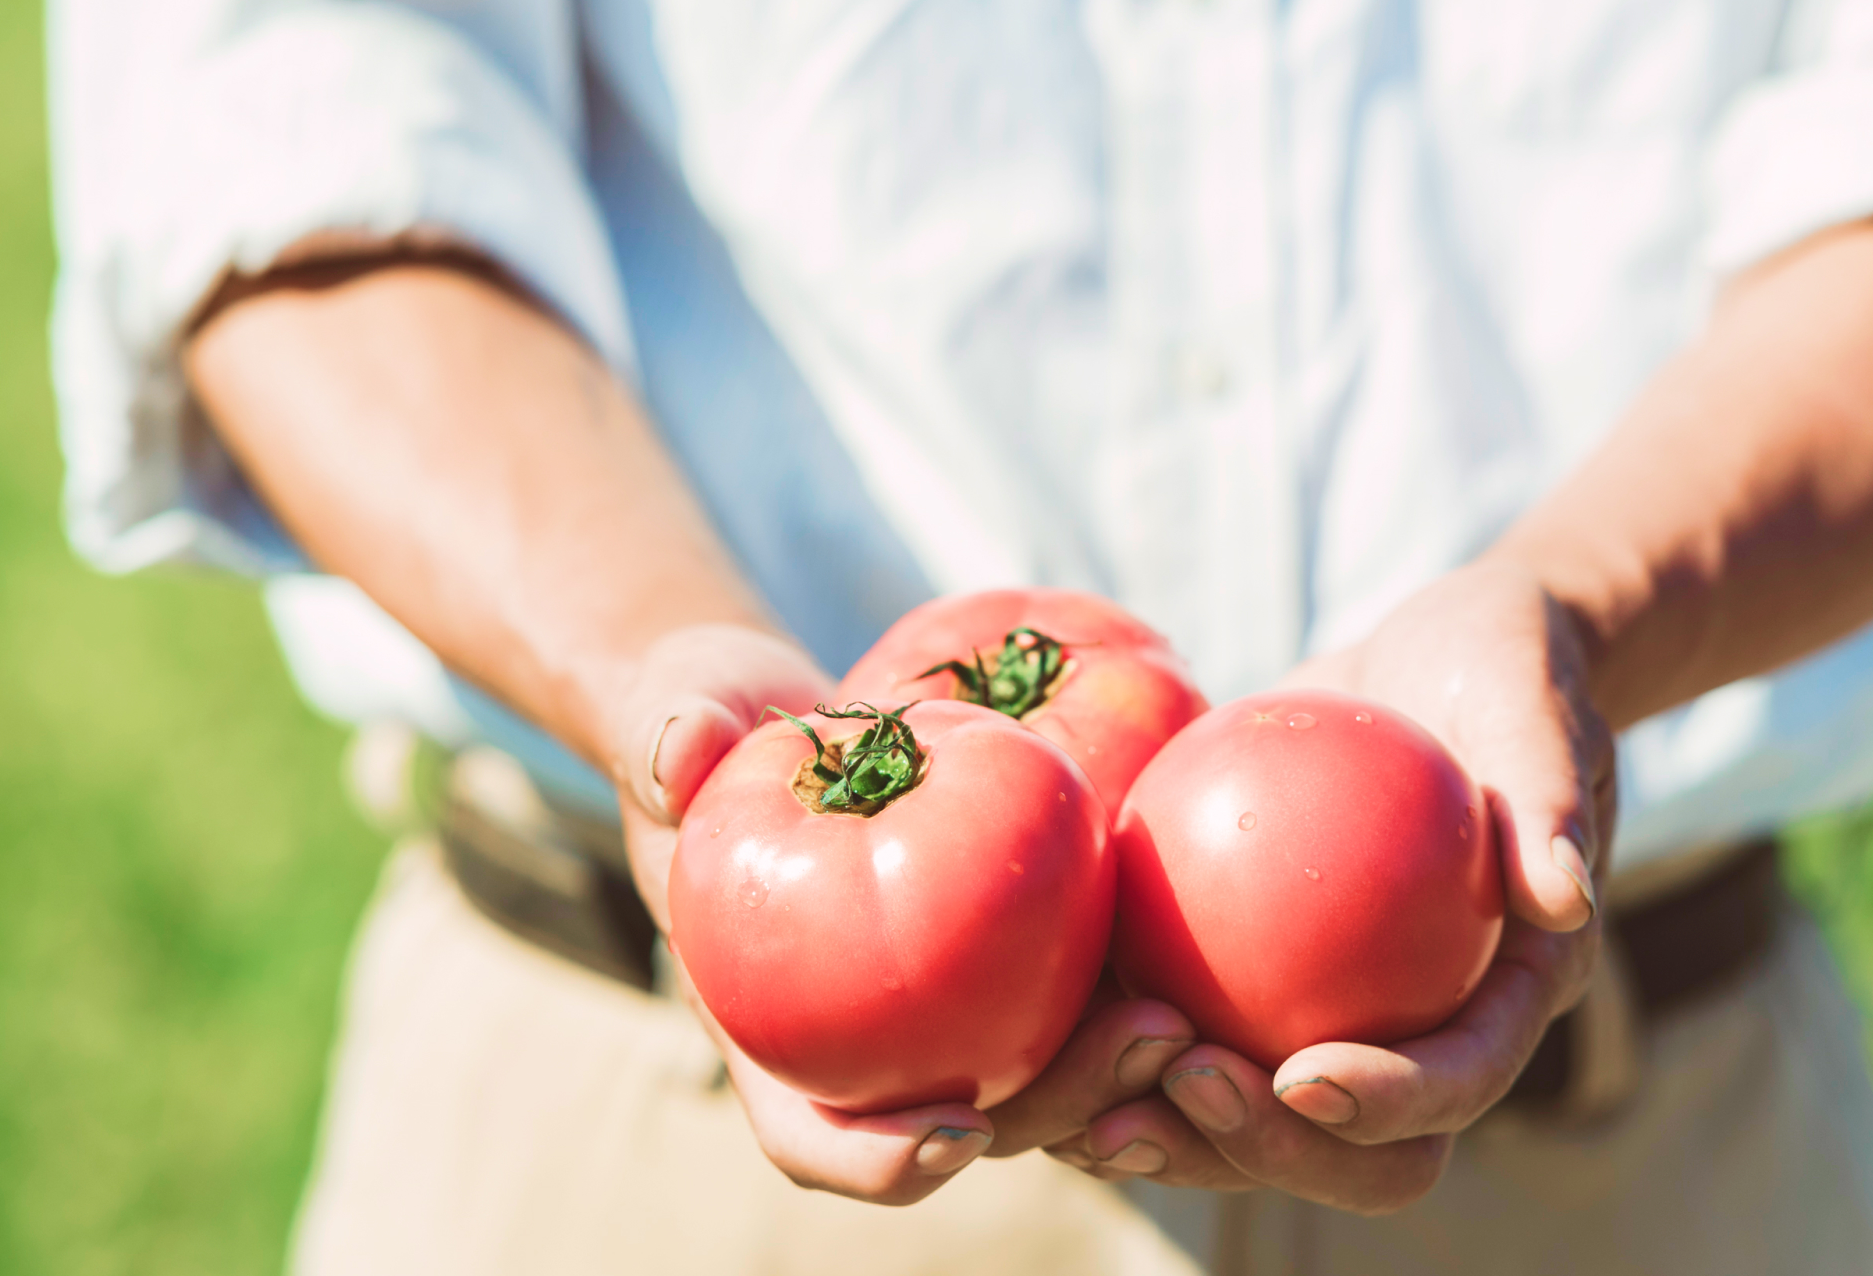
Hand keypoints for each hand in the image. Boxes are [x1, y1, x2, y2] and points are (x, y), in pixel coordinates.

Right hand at [607, 624, 1198, 1204]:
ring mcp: (942, 1019)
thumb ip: (670, 731)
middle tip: (1140, 1048)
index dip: (879, 1159)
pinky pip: (1074, 1003)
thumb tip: (681, 753)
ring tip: (1188, 1022)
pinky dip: (1130, 997)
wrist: (770, 719)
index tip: (954, 1131)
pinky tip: (1202, 957)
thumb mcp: (678, 714)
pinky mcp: (1005, 969)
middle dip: (1056, 1113)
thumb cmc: (709, 726)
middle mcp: (864, 1053)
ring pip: (1039, 1084)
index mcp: (770, 1035)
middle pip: (963, 1128)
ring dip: (1118, 1075)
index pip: (814, 1136)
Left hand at [1052, 561, 1614, 1212]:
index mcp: (1500, 999)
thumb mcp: (1536, 703)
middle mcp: (1414, 1034)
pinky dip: (1110, 1049)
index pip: (1454, 1083)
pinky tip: (1035, 1029)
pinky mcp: (1241, 982)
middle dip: (1263, 1149)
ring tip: (1086, 1114)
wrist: (1440, 660)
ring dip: (1167, 1135)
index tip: (1304, 1073)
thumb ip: (1552, 791)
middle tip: (1180, 1086)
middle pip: (1347, 1150)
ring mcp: (1322, 1019)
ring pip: (1243, 1123)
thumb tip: (1562, 897)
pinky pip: (1172, 1036)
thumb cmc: (1507, 671)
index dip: (1388, 1104)